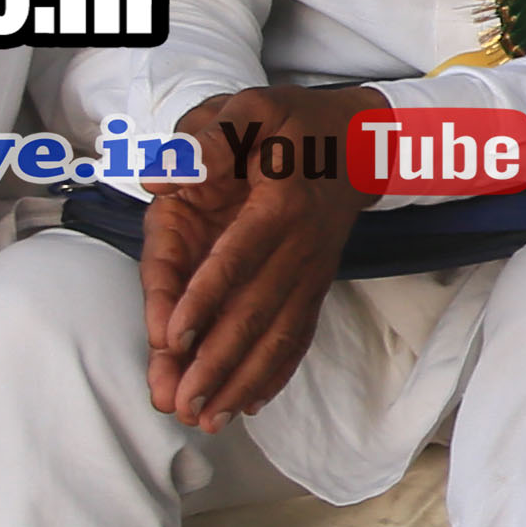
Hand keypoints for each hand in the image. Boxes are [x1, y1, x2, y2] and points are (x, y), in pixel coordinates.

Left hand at [146, 82, 371, 426]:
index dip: (206, 298)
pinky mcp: (315, 284)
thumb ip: (208, 139)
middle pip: (257, 310)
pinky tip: (252, 403)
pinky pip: (299, 333)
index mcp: (280, 201)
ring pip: (278, 333)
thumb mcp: (249, 108)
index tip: (173, 337)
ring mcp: (311, 270)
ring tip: (210, 419)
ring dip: (244, 379)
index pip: (239, 257)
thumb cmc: (290, 122)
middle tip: (184, 401)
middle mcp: (301, 245)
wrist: (359, 137)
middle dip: (219, 360)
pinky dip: (278, 371)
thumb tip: (166, 175)